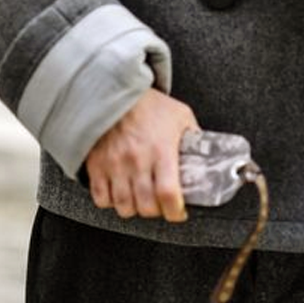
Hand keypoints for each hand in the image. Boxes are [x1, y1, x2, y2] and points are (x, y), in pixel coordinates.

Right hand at [85, 88, 199, 222]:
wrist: (117, 91)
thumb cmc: (150, 104)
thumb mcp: (180, 115)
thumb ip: (193, 136)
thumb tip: (207, 154)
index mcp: (161, 150)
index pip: (168, 194)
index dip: (175, 211)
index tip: (179, 212)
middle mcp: (137, 160)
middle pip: (145, 206)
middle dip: (156, 211)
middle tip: (160, 204)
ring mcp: (115, 164)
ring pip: (123, 206)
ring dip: (134, 208)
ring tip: (140, 199)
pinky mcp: (97, 164)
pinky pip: (101, 198)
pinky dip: (110, 201)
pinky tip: (120, 192)